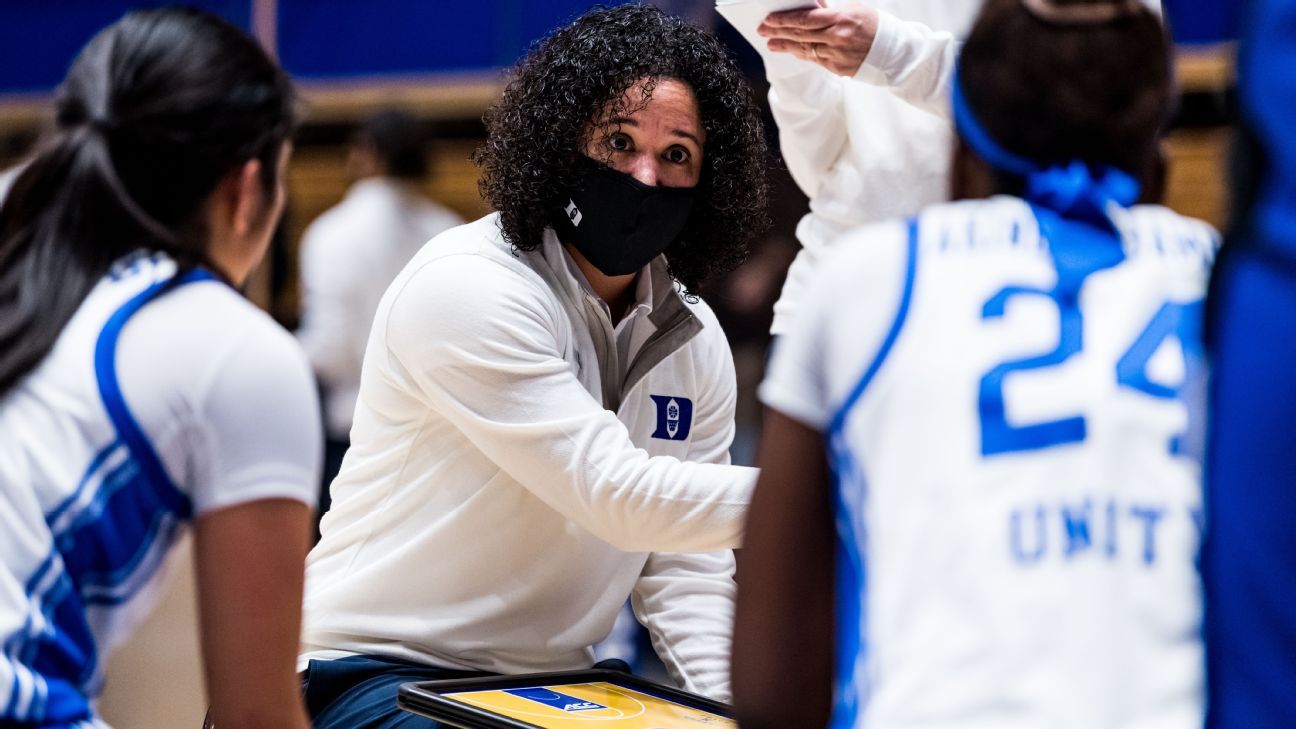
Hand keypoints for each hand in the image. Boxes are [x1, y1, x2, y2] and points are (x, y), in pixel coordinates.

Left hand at [757, 2, 878, 76]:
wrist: (895, 52)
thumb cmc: (874, 25)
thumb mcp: (854, 9)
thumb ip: (830, 10)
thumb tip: (810, 7)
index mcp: (841, 18)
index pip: (805, 19)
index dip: (784, 19)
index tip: (769, 19)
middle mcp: (837, 37)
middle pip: (800, 34)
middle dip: (778, 31)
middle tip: (763, 30)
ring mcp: (837, 54)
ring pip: (804, 49)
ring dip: (785, 45)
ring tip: (771, 42)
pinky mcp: (838, 68)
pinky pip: (814, 60)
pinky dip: (801, 54)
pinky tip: (791, 50)